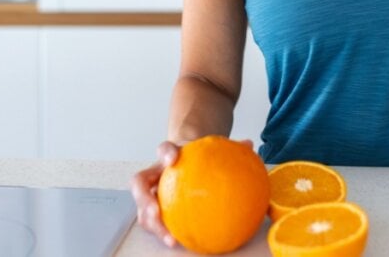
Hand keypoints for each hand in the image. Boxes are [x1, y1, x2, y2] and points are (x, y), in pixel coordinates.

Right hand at [129, 138, 255, 246]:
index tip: (172, 158)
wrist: (183, 160)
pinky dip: (164, 233)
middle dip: (144, 198)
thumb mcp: (210, 150)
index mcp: (168, 156)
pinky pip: (155, 222)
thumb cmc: (197, 157)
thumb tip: (249, 145)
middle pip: (139, 183)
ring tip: (169, 238)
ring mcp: (150, 193)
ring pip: (142, 208)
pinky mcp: (154, 209)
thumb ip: (229, 148)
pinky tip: (179, 243)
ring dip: (152, 224)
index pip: (164, 148)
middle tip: (155, 211)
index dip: (166, 152)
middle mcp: (154, 174)